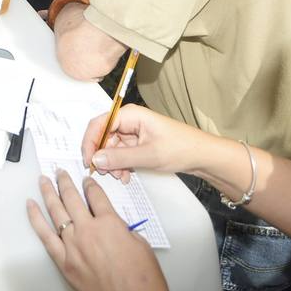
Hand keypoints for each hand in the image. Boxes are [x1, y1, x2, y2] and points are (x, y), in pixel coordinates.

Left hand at [26, 170, 174, 290]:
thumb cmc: (143, 282)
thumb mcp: (140, 244)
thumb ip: (122, 229)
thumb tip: (112, 225)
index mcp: (110, 223)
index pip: (95, 195)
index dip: (90, 185)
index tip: (87, 180)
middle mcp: (88, 231)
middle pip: (72, 198)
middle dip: (65, 182)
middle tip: (60, 172)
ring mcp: (73, 246)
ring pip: (56, 211)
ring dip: (48, 192)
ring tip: (43, 180)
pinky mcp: (64, 263)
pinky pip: (45, 235)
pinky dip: (36, 218)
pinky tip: (31, 206)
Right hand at [81, 104, 204, 182]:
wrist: (202, 156)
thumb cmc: (181, 148)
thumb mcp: (149, 155)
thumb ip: (120, 158)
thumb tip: (96, 159)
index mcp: (130, 114)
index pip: (99, 124)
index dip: (90, 142)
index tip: (89, 161)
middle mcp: (129, 121)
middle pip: (103, 136)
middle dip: (103, 156)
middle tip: (106, 173)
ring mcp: (133, 132)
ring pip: (110, 147)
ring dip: (112, 163)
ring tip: (121, 176)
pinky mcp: (137, 143)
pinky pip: (120, 153)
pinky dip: (120, 165)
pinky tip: (126, 175)